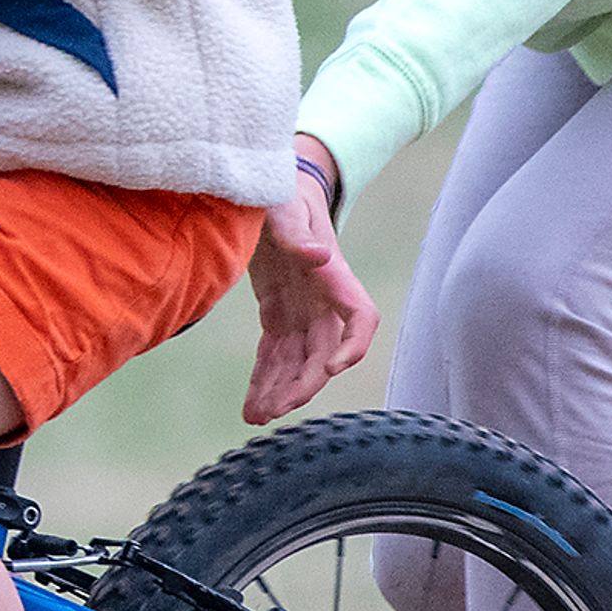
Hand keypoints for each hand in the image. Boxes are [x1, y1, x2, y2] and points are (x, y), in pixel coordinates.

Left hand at [242, 135, 377, 424]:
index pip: (361, 318)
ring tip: (255, 418)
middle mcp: (323, 301)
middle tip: (274, 410)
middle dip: (303, 385)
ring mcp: (302, 311)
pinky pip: (275, 357)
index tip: (332, 368)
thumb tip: (320, 257)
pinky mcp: (278, 316)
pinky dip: (264, 382)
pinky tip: (250, 408)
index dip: (353, 346)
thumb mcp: (284, 208)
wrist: (270, 192)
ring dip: (280, 392)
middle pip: (325, 353)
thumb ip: (297, 233)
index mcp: (334, 276)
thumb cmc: (281, 194)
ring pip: (298, 363)